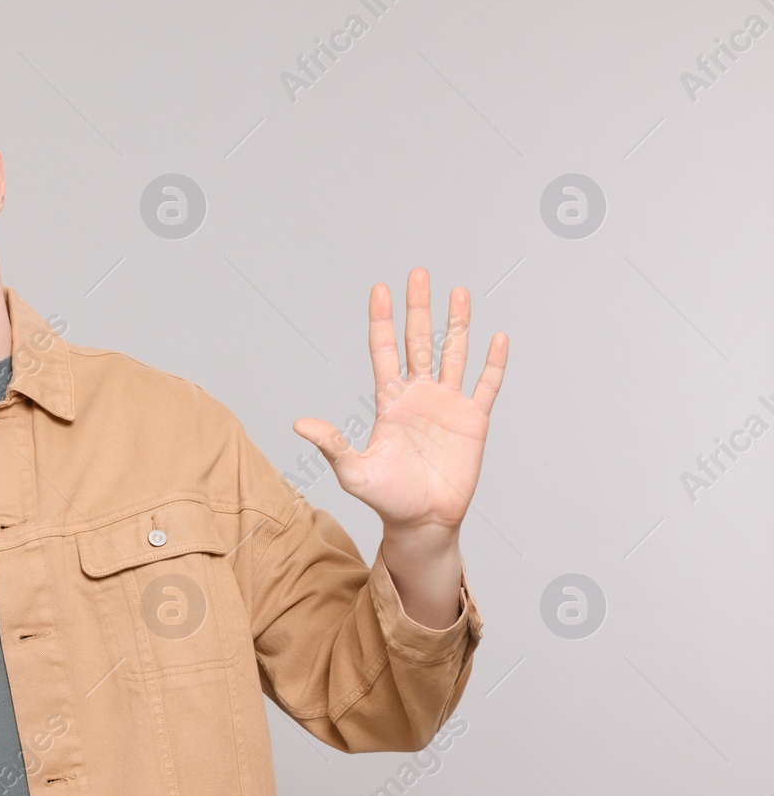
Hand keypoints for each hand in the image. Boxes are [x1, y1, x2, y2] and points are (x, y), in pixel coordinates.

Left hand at [292, 268, 507, 532]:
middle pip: (418, 341)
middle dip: (418, 308)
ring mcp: (447, 405)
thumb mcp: (354, 471)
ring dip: (456, 324)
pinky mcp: (473, 421)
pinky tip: (497, 337)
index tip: (380, 288)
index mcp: (389, 401)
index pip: (385, 350)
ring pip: (453, 354)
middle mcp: (418, 395)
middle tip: (418, 274)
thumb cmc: (387, 498)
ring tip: (457, 292)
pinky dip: (493, 362)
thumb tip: (299, 425)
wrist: (423, 522)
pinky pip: (486, 385)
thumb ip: (332, 444)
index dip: (383, 320)